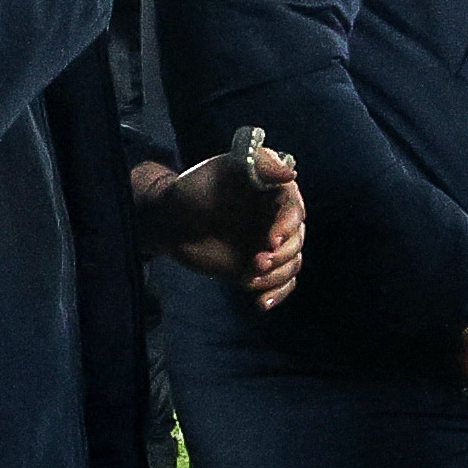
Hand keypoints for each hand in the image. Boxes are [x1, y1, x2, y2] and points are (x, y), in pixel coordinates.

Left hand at [137, 132, 304, 307]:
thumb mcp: (221, 171)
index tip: (272, 240)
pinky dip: (276, 294)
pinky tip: (261, 303)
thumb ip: (257, 164)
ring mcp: (270, 243)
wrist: (169, 222)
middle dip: (281, 256)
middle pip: (297, 240)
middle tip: (256, 262)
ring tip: (249, 279)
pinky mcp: (261, 266)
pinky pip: (281, 282)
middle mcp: (277, 217)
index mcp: (274, 191)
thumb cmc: (192, 191)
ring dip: (276, 276)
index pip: (294, 208)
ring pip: (292, 264)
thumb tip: (289, 173)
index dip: (287, 226)